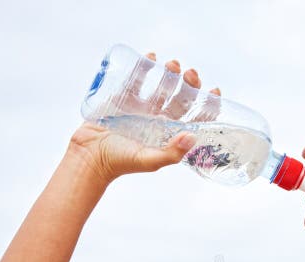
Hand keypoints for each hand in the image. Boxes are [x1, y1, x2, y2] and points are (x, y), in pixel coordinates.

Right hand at [66, 51, 221, 183]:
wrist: (89, 155)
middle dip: (189, 84)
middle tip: (191, 73)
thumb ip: (172, 152)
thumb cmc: (121, 162)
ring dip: (170, 73)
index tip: (215, 91)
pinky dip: (145, 67)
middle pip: (181, 98)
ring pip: (161, 86)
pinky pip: (137, 79)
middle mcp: (159, 120)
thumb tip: (192, 136)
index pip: (194, 118)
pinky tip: (152, 57)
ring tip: (174, 64)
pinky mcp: (123, 98)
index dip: (207, 105)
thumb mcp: (150, 160)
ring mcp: (142, 108)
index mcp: (170, 134)